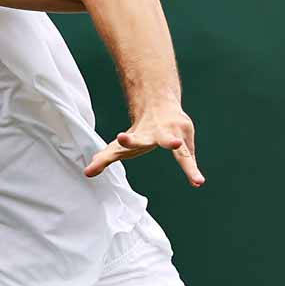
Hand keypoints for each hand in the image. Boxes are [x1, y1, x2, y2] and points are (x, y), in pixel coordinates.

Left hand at [84, 107, 204, 186]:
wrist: (160, 103)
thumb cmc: (141, 131)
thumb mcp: (122, 146)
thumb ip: (106, 158)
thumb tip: (87, 173)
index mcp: (137, 137)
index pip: (126, 143)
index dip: (121, 144)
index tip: (120, 138)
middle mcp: (153, 134)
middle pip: (144, 139)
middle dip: (137, 140)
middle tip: (125, 138)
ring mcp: (171, 133)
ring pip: (173, 145)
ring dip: (174, 148)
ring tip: (177, 144)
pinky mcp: (186, 135)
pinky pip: (188, 158)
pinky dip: (192, 171)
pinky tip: (197, 182)